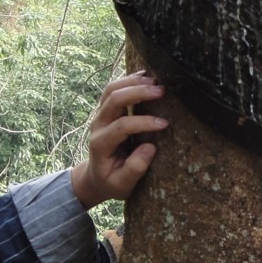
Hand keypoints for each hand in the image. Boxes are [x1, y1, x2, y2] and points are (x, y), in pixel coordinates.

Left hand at [69, 72, 167, 207]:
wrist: (96, 177)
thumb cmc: (112, 182)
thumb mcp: (122, 185)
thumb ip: (134, 169)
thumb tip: (150, 147)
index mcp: (100, 144)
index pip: (121, 126)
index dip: (143, 122)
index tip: (165, 124)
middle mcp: (97, 125)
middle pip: (113, 99)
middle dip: (137, 92)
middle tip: (162, 91)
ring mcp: (99, 116)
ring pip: (111, 89)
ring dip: (132, 82)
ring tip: (155, 81)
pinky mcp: (105, 110)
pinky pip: (112, 89)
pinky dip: (128, 80)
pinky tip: (145, 76)